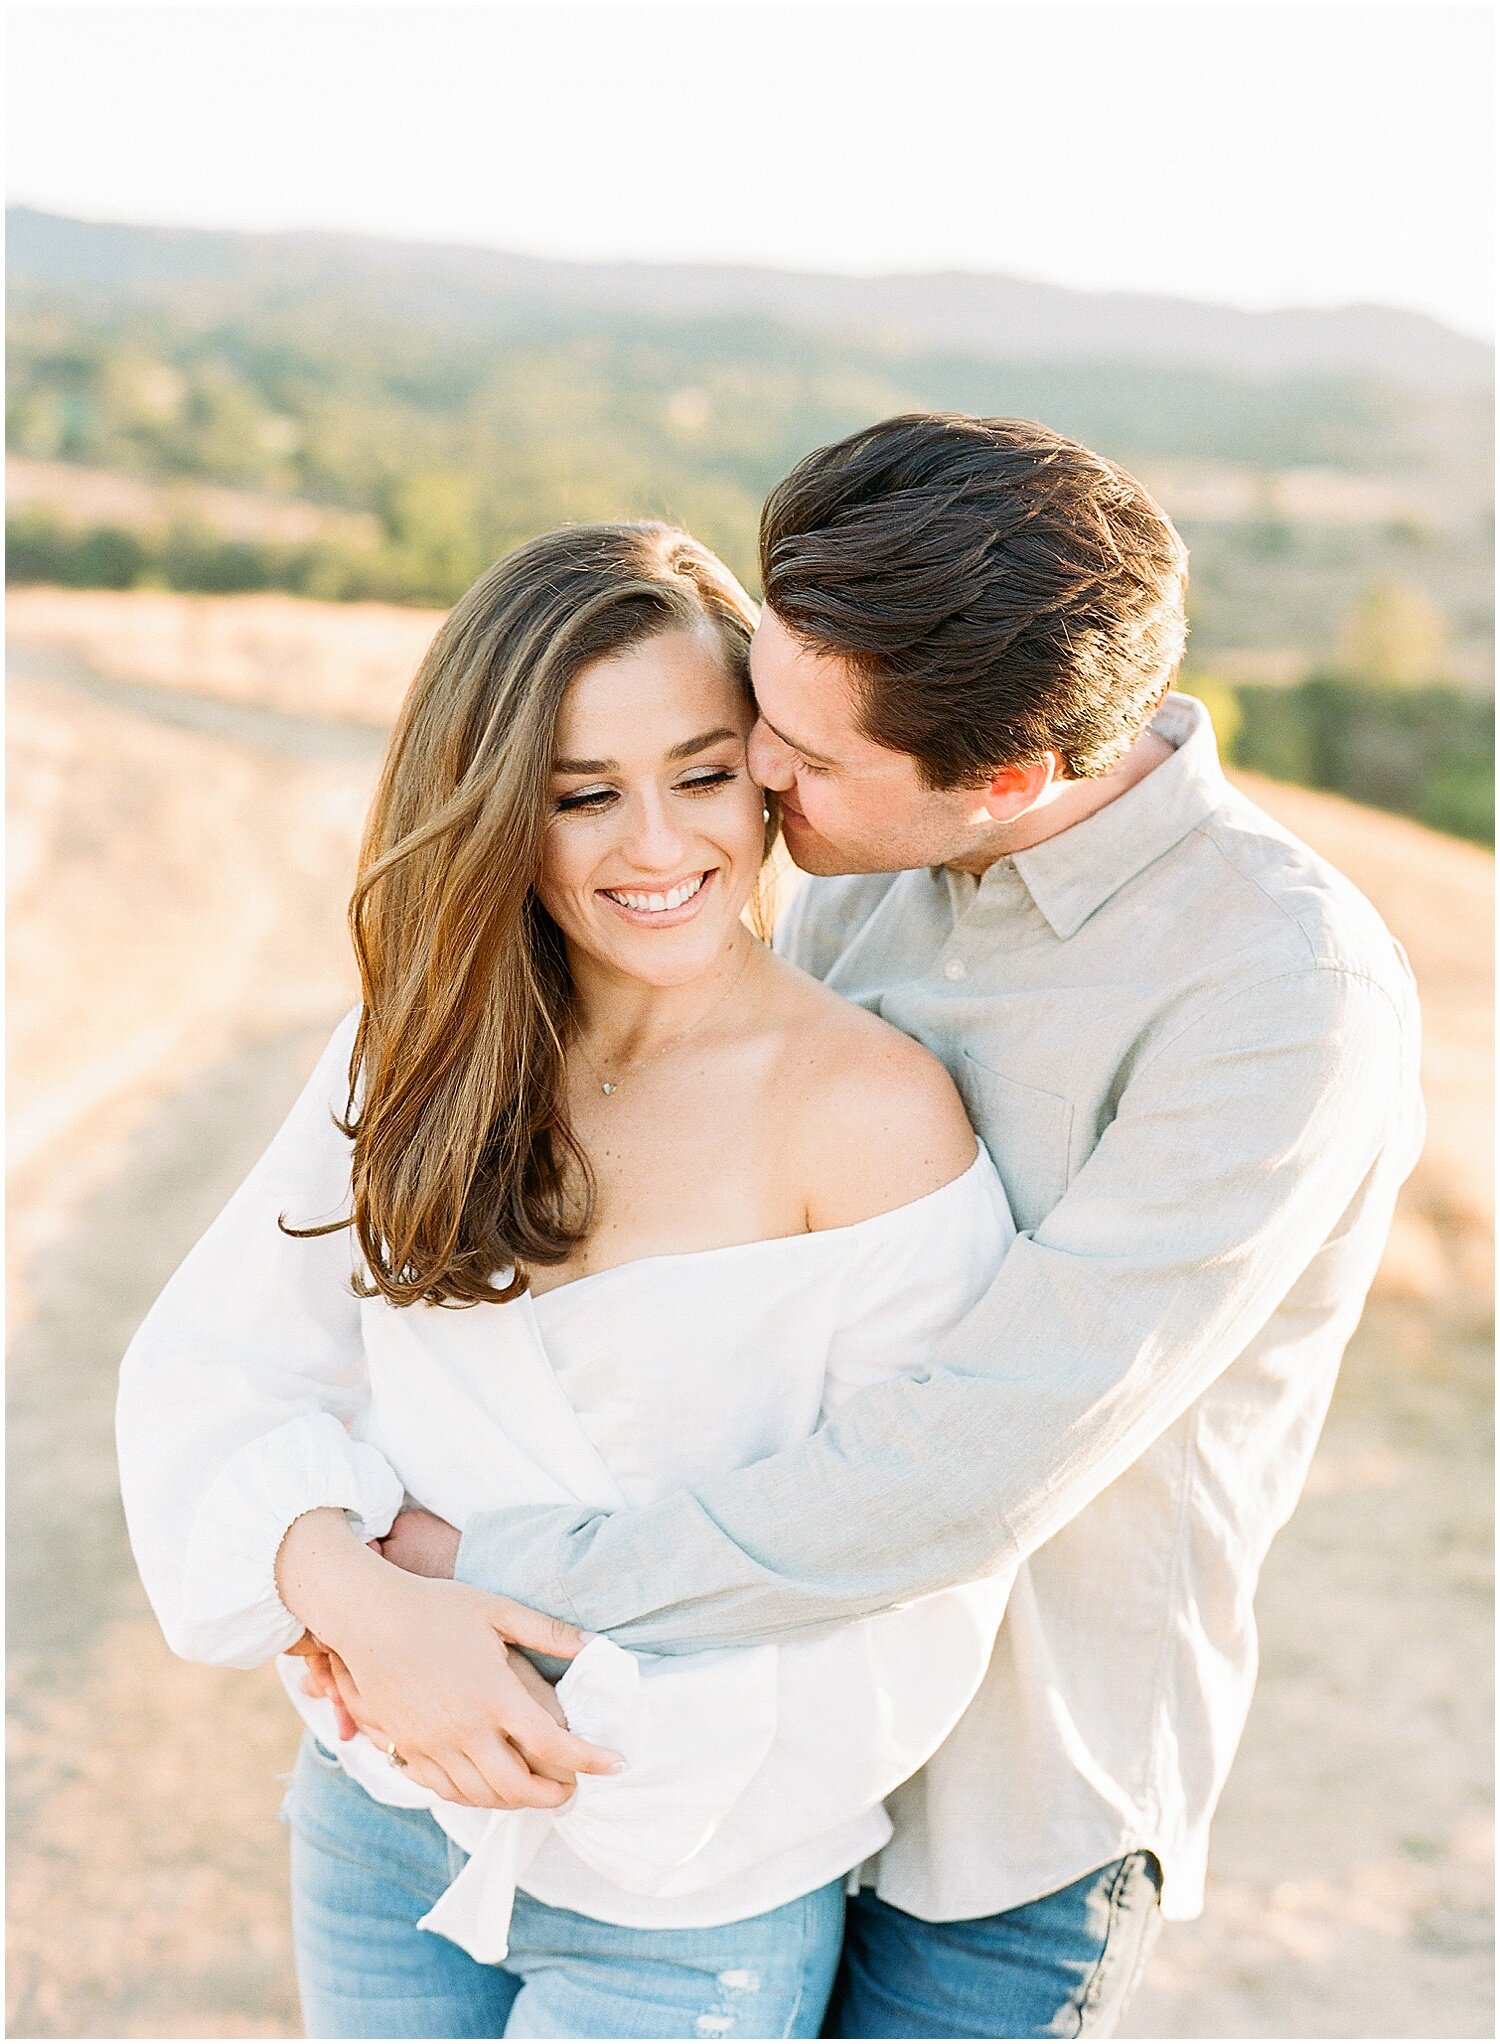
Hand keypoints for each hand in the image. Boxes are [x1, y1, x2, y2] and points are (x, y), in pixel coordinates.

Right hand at [275, 1510, 618, 1810]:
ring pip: (483, 1796)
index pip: (553, 1745)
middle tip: (575, 1786)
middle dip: (556, 1794)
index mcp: (494, 1696)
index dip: (591, 1760)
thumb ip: (549, 1632)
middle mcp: (465, 1730)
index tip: (617, 1763)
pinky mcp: (408, 1750)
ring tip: (538, 1788)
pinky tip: (492, 1786)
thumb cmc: (436, 1607)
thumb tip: (596, 1644)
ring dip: (518, 1801)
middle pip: (519, 1787)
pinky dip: (477, 1797)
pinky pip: (447, 1791)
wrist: (368, 1617)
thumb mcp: (498, 1611)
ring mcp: (433, 1746)